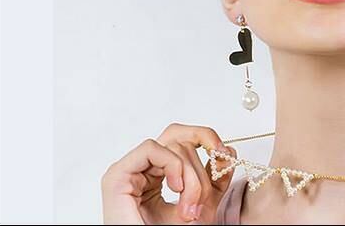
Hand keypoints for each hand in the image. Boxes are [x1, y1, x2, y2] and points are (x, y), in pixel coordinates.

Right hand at [101, 123, 236, 223]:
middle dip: (198, 171)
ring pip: (171, 145)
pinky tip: (175, 188)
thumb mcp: (203, 203)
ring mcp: (129, 170)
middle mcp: (142, 168)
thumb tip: (227, 151)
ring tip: (188, 207)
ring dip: (189, 177)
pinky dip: (171, 165)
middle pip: (179, 138)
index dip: (206, 137)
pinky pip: (151, 148)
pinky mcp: (117, 175)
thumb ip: (214, 178)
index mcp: (159, 173)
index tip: (223, 153)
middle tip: (201, 202)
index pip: (183, 139)